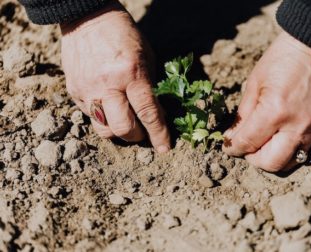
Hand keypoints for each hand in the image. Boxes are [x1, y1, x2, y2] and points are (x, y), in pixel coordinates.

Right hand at [60, 1, 169, 151]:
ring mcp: (87, 90)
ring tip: (126, 121)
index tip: (165, 148)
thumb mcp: (147, 57)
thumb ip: (151, 88)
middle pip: (123, 128)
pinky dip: (104, 118)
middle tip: (143, 132)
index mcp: (131, 73)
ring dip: (119, 132)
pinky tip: (110, 106)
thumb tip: (158, 116)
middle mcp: (107, 85)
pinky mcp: (74, 91)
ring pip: (104, 130)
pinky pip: (90, 117)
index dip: (159, 134)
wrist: (87, 18)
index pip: (147, 112)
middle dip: (138, 137)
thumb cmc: (124, 36)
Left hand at [223, 32, 310, 171]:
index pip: (248, 144)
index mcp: (275, 111)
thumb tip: (232, 139)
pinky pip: (303, 150)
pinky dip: (287, 149)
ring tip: (263, 143)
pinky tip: (279, 135)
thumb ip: (242, 116)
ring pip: (289, 163)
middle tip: (246, 148)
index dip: (233, 148)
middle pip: (270, 163)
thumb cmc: (280, 60)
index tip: (228, 146)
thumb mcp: (254, 84)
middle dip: (253, 159)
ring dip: (271, 158)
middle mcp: (296, 126)